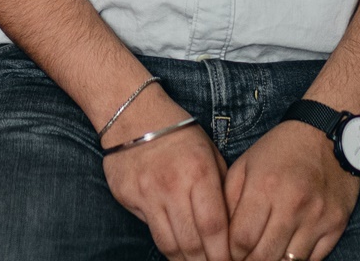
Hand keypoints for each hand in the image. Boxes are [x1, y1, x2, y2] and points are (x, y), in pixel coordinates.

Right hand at [102, 90, 229, 260]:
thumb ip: (221, 187)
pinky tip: (175, 246)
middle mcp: (172, 185)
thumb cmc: (177, 132)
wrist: (132, 112)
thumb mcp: (209, 152)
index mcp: (198, 172)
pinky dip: (165, 242)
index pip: (214, 228)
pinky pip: (149, 228)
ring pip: (169, 244)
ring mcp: (146, 192)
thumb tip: (232, 226)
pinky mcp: (127, 195)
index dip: (224, 254)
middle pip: (192, 243)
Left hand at [225, 121, 359, 260]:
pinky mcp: (336, 226)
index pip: (241, 239)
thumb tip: (221, 234)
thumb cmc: (279, 150)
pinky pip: (313, 260)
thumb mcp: (246, 164)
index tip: (226, 252)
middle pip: (264, 257)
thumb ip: (230, 198)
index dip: (230, 252)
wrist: (325, 136)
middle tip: (241, 258)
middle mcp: (292, 205)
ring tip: (261, 255)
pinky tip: (284, 252)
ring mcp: (317, 219)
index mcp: (264, 187)